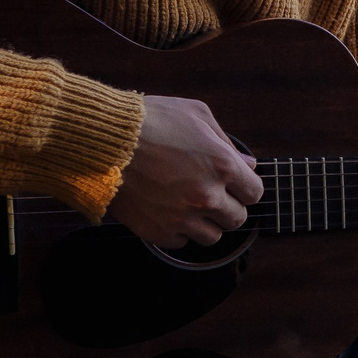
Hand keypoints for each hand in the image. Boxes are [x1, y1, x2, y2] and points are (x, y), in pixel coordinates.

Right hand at [106, 93, 264, 248]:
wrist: (102, 141)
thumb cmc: (150, 121)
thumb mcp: (196, 115)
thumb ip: (227, 142)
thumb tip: (248, 165)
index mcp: (223, 166)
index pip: (255, 193)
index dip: (245, 188)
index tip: (233, 185)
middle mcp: (207, 196)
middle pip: (237, 219)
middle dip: (228, 207)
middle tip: (210, 194)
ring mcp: (182, 217)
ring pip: (212, 237)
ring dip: (205, 223)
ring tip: (188, 205)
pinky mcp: (158, 231)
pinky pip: (181, 242)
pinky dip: (178, 231)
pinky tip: (167, 211)